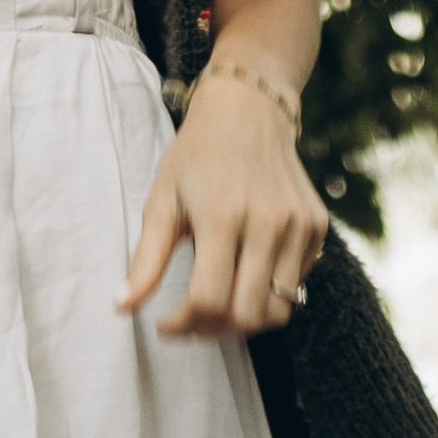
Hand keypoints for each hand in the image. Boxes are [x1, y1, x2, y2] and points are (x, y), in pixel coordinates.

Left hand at [120, 73, 327, 340]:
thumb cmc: (197, 156)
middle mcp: (267, 222)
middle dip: (214, 329)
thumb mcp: (162, 200)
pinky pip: (295, 286)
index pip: (209, 300)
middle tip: (192, 321)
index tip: (166, 325)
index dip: (185, 325)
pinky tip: (246, 271)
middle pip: (245, 316)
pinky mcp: (316, 227)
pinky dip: (268, 292)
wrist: (249, 108)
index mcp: (222, 215)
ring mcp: (297, 226)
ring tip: (219, 306)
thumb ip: (146, 259)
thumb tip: (122, 307)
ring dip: (244, 321)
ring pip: (277, 311)